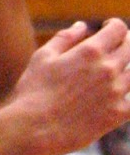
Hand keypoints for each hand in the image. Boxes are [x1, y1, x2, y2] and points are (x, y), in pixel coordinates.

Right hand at [13, 20, 129, 154]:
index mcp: (90, 51)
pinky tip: (121, 95)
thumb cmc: (34, 90)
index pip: (118, 29)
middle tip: (116, 46)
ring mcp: (116, 92)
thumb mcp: (43, 56)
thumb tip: (82, 26)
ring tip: (116, 70)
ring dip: (128, 68)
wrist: (35, 128)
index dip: (114, 25)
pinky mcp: (118, 115)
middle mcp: (108, 69)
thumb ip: (65, 38)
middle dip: (125, 42)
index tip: (108, 28)